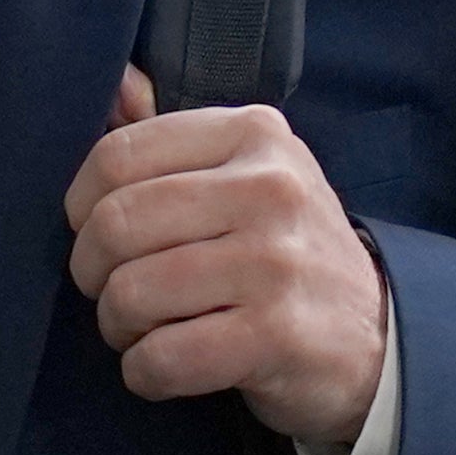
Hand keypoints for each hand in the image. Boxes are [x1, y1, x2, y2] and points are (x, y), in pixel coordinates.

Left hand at [62, 68, 389, 449]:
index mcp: (254, 135)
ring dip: (118, 326)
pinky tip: (165, 366)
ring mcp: (276, 263)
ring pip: (130, 293)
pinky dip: (145, 372)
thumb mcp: (248, 172)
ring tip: (145, 330)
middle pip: (115, 223)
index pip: (118, 155)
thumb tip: (117, 83)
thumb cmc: (286, 251)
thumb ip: (175, 137)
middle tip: (114, 291)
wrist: (374, 336)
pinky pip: (161, 357)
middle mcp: (270, 189)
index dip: (81, 204)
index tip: (95, 233)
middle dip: (93, 271)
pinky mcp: (276, 335)